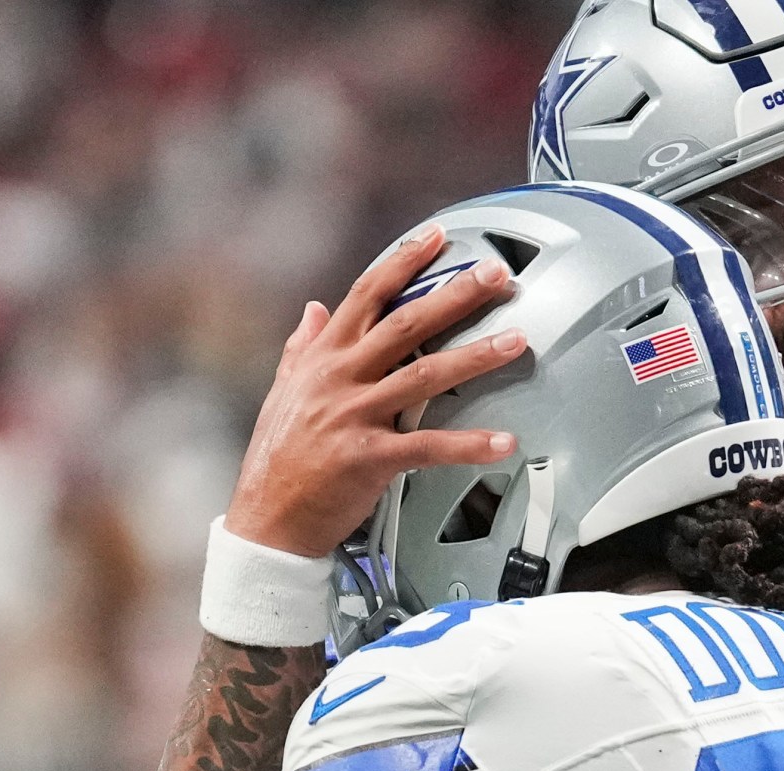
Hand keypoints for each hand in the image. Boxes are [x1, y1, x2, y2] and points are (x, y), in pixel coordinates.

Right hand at [224, 226, 528, 557]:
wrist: (267, 519)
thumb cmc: (278, 459)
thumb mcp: (282, 392)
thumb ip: (301, 348)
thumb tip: (313, 309)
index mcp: (323, 358)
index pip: (367, 295)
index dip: (403, 262)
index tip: (435, 237)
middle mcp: (341, 378)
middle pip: (406, 324)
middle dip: (455, 295)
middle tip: (495, 275)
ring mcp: (356, 416)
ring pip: (425, 375)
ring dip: (476, 357)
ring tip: (516, 342)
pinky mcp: (370, 458)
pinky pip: (430, 447)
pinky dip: (470, 445)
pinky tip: (503, 440)